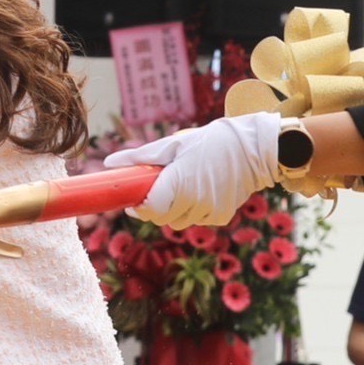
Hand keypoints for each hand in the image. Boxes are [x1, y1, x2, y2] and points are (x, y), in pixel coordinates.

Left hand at [105, 113, 280, 228]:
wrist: (253, 149)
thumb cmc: (210, 142)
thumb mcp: (173, 145)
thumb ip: (140, 157)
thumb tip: (110, 163)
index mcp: (180, 181)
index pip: (151, 209)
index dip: (139, 209)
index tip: (134, 203)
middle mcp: (195, 201)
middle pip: (162, 219)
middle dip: (154, 209)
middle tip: (156, 191)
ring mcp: (210, 211)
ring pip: (178, 222)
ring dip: (174, 210)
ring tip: (183, 186)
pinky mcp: (221, 217)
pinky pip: (197, 220)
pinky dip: (193, 210)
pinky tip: (201, 190)